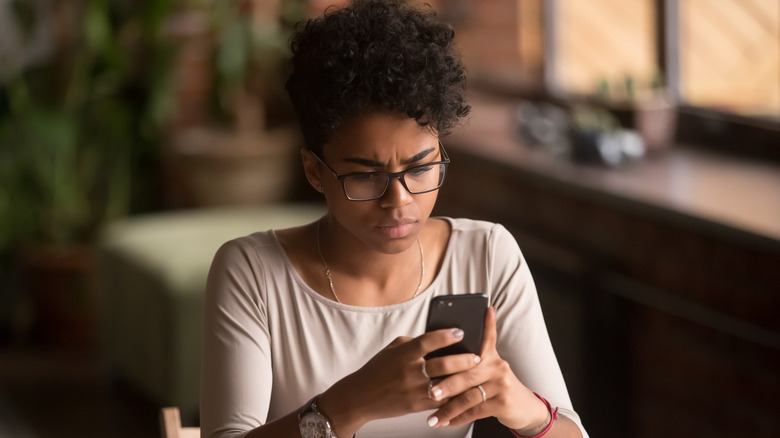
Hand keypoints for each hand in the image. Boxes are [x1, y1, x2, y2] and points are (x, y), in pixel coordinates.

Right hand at [318, 327, 480, 436]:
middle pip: (442, 364)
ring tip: (476, 374)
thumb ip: (413, 343)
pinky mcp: (415, 406)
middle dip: (463, 360)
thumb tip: (437, 338)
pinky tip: (465, 392)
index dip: (446, 335)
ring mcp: (413, 390)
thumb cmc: (377, 370)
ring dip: (463, 380)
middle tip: (477, 356)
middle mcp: (409, 372)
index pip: (428, 341)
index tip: (460, 332)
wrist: (361, 397)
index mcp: (403, 354)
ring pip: (445, 385)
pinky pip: (440, 402)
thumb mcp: (392, 350)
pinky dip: (453, 397)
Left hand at [424, 307, 549, 431]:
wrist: (523, 406)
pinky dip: (458, 418)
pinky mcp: (503, 402)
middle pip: (467, 373)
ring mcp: (501, 384)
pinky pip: (475, 411)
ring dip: (448, 408)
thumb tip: (441, 352)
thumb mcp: (488, 368)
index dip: (487, 322)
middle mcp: (498, 366)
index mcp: (490, 355)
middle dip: (446, 384)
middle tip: (429, 391)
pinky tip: (446, 422)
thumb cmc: (496, 386)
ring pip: (469, 396)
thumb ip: (469, 360)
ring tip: (432, 417)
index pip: (487, 336)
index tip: (484, 309)